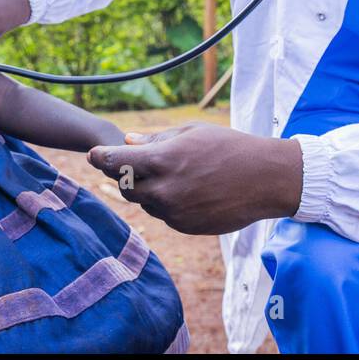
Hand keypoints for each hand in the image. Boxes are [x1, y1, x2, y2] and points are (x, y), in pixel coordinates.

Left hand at [86, 122, 303, 234]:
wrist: (265, 179)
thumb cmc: (229, 147)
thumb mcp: (191, 133)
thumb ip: (155, 140)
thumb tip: (127, 140)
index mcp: (163, 161)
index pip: (116, 162)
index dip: (101, 158)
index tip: (93, 155)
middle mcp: (165, 190)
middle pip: (124, 186)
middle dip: (123, 174)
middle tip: (129, 163)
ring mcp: (175, 212)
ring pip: (145, 202)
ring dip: (148, 188)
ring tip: (174, 173)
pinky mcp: (186, 227)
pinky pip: (164, 214)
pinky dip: (167, 202)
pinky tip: (189, 190)